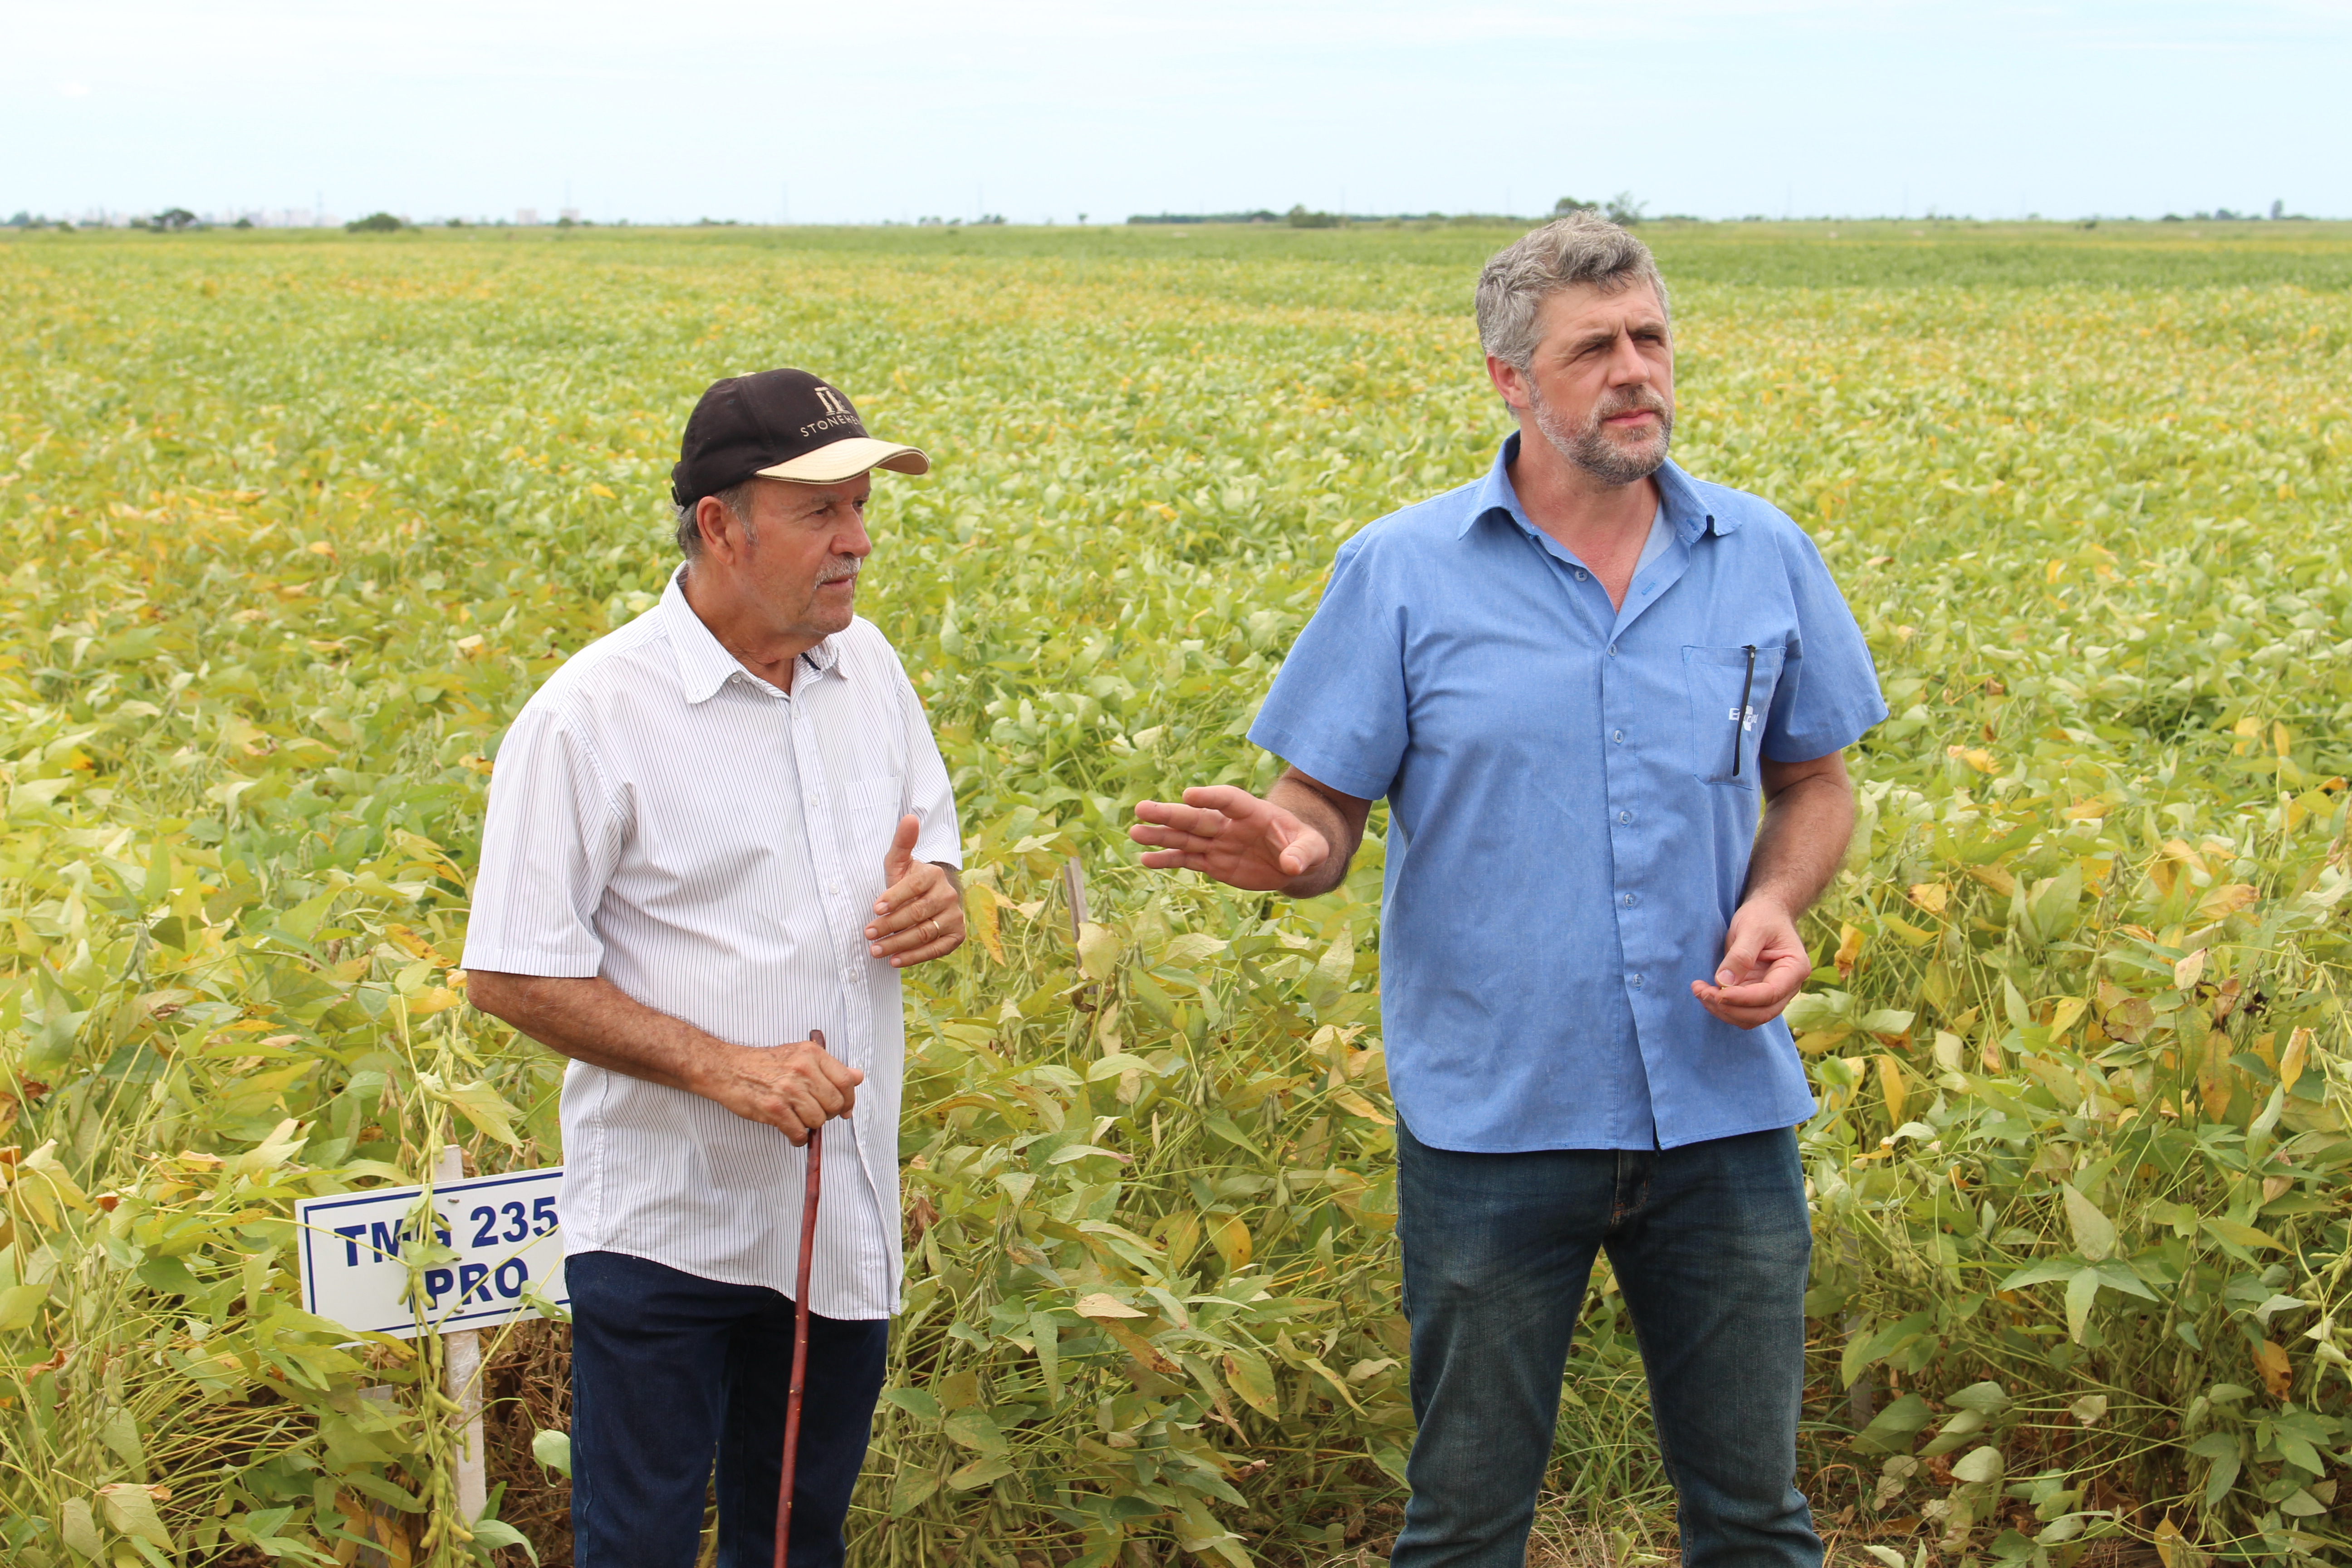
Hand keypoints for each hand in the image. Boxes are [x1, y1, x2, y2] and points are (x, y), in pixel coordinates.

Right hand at [707, 1033, 862, 1144]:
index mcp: (812, 1054)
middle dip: (829, 1115)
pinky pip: (799, 1132)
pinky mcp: (774, 1108)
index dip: (849, 1099)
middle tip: (815, 1113)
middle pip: (834, 1104)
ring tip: (798, 1118)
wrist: (728, 1069)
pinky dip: (798, 1137)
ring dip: (811, 1125)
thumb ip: (830, 1067)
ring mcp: (788, 1089)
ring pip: (818, 1120)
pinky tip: (791, 1130)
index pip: (846, 1081)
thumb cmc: (764, 1063)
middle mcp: (802, 1069)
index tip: (845, 1109)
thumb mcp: (800, 1055)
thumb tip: (858, 1077)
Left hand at [865, 814, 963, 967]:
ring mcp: (955, 916)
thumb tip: (909, 818)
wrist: (929, 898)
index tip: (874, 909)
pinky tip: (895, 961)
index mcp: (934, 875)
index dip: (893, 899)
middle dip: (890, 925)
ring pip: (923, 933)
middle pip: (916, 913)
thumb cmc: (907, 880)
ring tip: (875, 950)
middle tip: (868, 934)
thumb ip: (902, 842)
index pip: (912, 887)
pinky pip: (935, 949)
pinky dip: (914, 957)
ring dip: (898, 944)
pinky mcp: (956, 935)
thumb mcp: (899, 862)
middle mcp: (948, 895)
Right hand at [1129, 786, 1330, 892]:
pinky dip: (1167, 860)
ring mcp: (1218, 844)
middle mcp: (1230, 825)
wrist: (1295, 863)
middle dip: (1170, 814)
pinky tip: (1145, 859)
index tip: (1189, 795)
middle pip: (1197, 817)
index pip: (1230, 800)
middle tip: (1141, 809)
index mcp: (1254, 812)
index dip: (1211, 797)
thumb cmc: (1306, 848)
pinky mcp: (1213, 863)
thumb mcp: (1314, 850)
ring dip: (1160, 835)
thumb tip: (1293, 866)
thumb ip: (1303, 854)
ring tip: (1134, 832)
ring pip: (1185, 838)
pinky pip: (1187, 860)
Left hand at [1691, 895, 1811, 1028]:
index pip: (1770, 994)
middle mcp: (1788, 987)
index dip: (1743, 999)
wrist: (1766, 913)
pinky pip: (1740, 1010)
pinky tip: (1705, 992)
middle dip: (1729, 1008)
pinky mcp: (1756, 994)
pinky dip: (1722, 1007)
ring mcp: (1772, 993)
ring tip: (1699, 991)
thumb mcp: (1751, 928)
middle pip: (1761, 1013)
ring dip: (1722, 1010)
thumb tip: (1724, 982)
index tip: (1717, 994)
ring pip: (1749, 1017)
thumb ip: (1741, 955)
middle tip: (1701, 992)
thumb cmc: (1763, 916)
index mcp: (1795, 968)